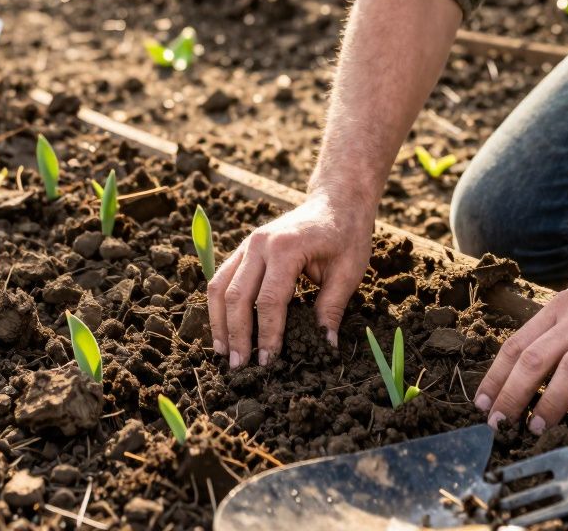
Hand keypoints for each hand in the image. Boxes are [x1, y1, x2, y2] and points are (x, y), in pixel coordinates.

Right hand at [208, 190, 374, 367]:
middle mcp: (260, 244)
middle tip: (238, 366)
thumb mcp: (348, 272)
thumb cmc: (346, 235)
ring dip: (219, 322)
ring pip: (219, 286)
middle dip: (237, 335)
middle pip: (237, 296)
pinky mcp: (244, 248)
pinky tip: (224, 329)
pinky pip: (222, 278)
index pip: (270, 300)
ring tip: (223, 352)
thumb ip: (331, 309)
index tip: (268, 362)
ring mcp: (248, 243)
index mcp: (287, 248)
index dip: (268, 334)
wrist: (336, 200)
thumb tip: (324, 346)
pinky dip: (219, 306)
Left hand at [475, 263, 567, 432]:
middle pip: (537, 358)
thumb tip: (521, 369)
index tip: (483, 404)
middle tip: (501, 424)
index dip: (497, 376)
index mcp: (562, 306)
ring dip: (551, 402)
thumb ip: (556, 330)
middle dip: (513, 395)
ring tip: (538, 429)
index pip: (518, 343)